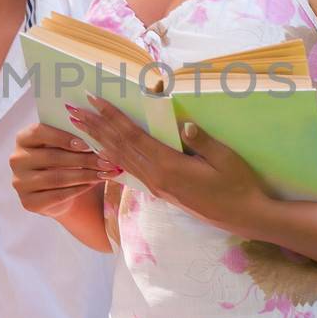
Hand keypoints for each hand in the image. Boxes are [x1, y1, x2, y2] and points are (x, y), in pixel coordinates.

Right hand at [10, 120, 118, 220]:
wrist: (58, 191)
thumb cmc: (64, 160)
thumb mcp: (65, 146)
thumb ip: (73, 138)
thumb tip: (96, 135)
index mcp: (22, 139)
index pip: (38, 132)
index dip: (62, 137)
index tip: (86, 143)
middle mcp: (16, 160)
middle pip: (51, 157)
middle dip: (82, 159)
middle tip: (106, 161)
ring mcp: (20, 183)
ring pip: (56, 178)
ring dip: (84, 175)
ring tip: (104, 173)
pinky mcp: (28, 202)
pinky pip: (57, 195)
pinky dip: (78, 189)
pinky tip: (93, 184)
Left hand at [66, 95, 272, 235]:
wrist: (243, 217)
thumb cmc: (238, 185)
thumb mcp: (224, 159)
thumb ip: (202, 141)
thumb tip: (183, 124)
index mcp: (168, 167)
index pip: (132, 136)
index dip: (111, 117)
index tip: (93, 100)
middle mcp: (156, 178)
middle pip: (119, 148)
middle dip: (95, 127)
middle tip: (73, 109)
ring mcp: (156, 187)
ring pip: (121, 160)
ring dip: (99, 141)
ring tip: (79, 127)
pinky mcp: (160, 192)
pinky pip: (131, 171)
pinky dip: (113, 158)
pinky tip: (103, 152)